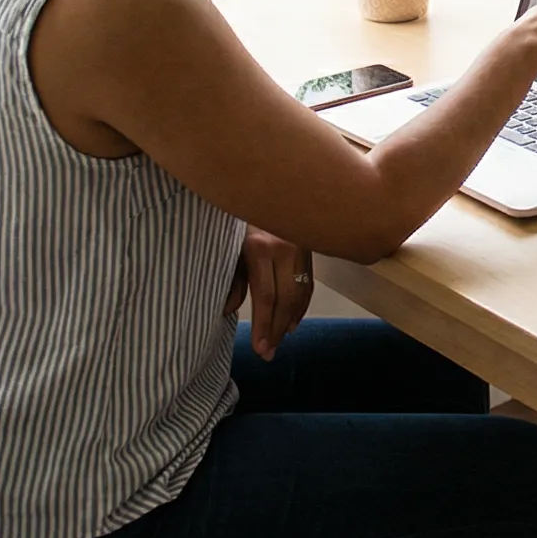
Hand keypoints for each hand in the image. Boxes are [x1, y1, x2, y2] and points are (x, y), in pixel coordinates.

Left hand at [232, 226, 313, 359]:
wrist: (265, 183)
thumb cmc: (237, 216)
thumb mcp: (227, 244)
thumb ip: (231, 278)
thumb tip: (229, 309)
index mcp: (260, 248)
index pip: (265, 297)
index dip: (264, 326)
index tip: (261, 349)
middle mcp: (285, 248)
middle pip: (286, 299)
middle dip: (277, 330)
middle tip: (268, 354)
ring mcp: (301, 247)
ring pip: (300, 293)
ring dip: (289, 320)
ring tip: (279, 340)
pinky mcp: (309, 247)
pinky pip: (308, 283)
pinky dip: (301, 304)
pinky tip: (292, 320)